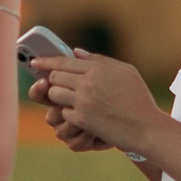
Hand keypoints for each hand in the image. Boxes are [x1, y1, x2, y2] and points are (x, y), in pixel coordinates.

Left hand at [39, 52, 160, 154]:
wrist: (146, 128)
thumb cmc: (139, 99)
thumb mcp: (126, 72)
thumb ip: (100, 60)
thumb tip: (75, 52)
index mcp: (98, 68)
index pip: (63, 61)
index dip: (46, 61)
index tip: (34, 62)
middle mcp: (87, 83)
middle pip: (55, 77)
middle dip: (54, 81)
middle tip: (58, 85)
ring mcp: (83, 101)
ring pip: (54, 94)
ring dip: (59, 97)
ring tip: (70, 100)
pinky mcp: (81, 119)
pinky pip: (63, 112)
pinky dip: (69, 113)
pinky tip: (82, 115)